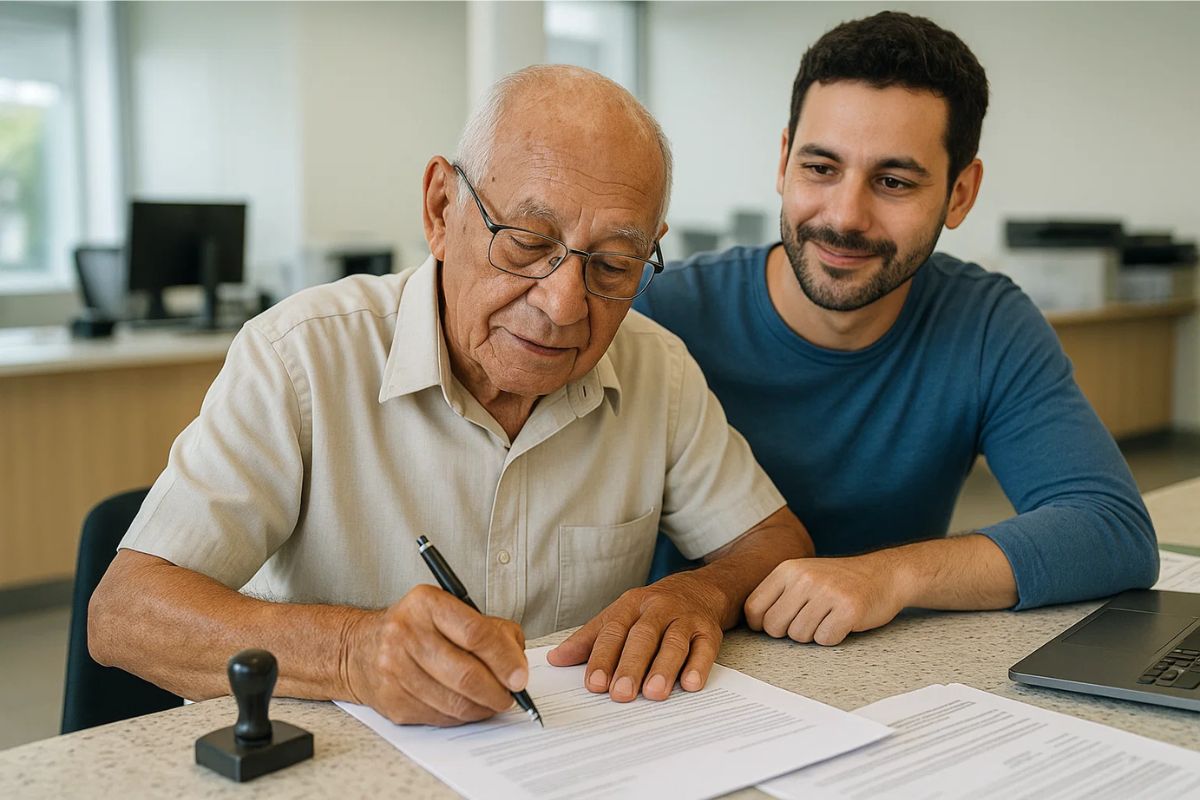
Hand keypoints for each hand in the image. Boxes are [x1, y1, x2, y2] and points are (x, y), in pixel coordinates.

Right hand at [343, 584, 527, 725]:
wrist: (362, 648)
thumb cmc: (418, 628)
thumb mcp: (452, 610)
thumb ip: (492, 630)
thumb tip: (517, 667)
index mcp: (426, 603)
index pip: (476, 633)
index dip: (504, 659)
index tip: (520, 676)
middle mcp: (406, 633)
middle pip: (466, 674)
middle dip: (497, 691)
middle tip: (510, 695)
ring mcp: (395, 669)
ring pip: (454, 702)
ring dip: (483, 708)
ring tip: (492, 702)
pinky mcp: (392, 700)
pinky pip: (439, 717)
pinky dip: (461, 716)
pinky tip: (467, 707)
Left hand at [546, 572, 727, 702]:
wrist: (701, 588)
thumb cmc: (652, 610)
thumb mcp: (620, 615)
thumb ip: (590, 638)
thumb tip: (556, 659)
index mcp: (631, 605)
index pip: (614, 631)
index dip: (602, 657)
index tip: (593, 684)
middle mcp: (658, 609)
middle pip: (643, 636)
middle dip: (631, 666)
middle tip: (620, 694)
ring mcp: (686, 619)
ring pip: (674, 642)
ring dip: (663, 668)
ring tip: (653, 693)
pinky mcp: (709, 631)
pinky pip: (705, 649)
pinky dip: (698, 666)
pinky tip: (690, 684)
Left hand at [744, 554, 906, 645]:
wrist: (884, 574)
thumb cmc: (838, 581)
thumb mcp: (803, 575)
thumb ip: (777, 594)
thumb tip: (751, 623)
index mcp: (788, 569)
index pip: (753, 608)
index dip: (761, 624)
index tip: (779, 623)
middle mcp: (805, 578)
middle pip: (773, 627)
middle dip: (788, 632)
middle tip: (809, 620)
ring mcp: (827, 592)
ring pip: (798, 636)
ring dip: (812, 634)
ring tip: (827, 617)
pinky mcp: (848, 609)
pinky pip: (824, 640)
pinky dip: (832, 637)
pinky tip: (842, 622)